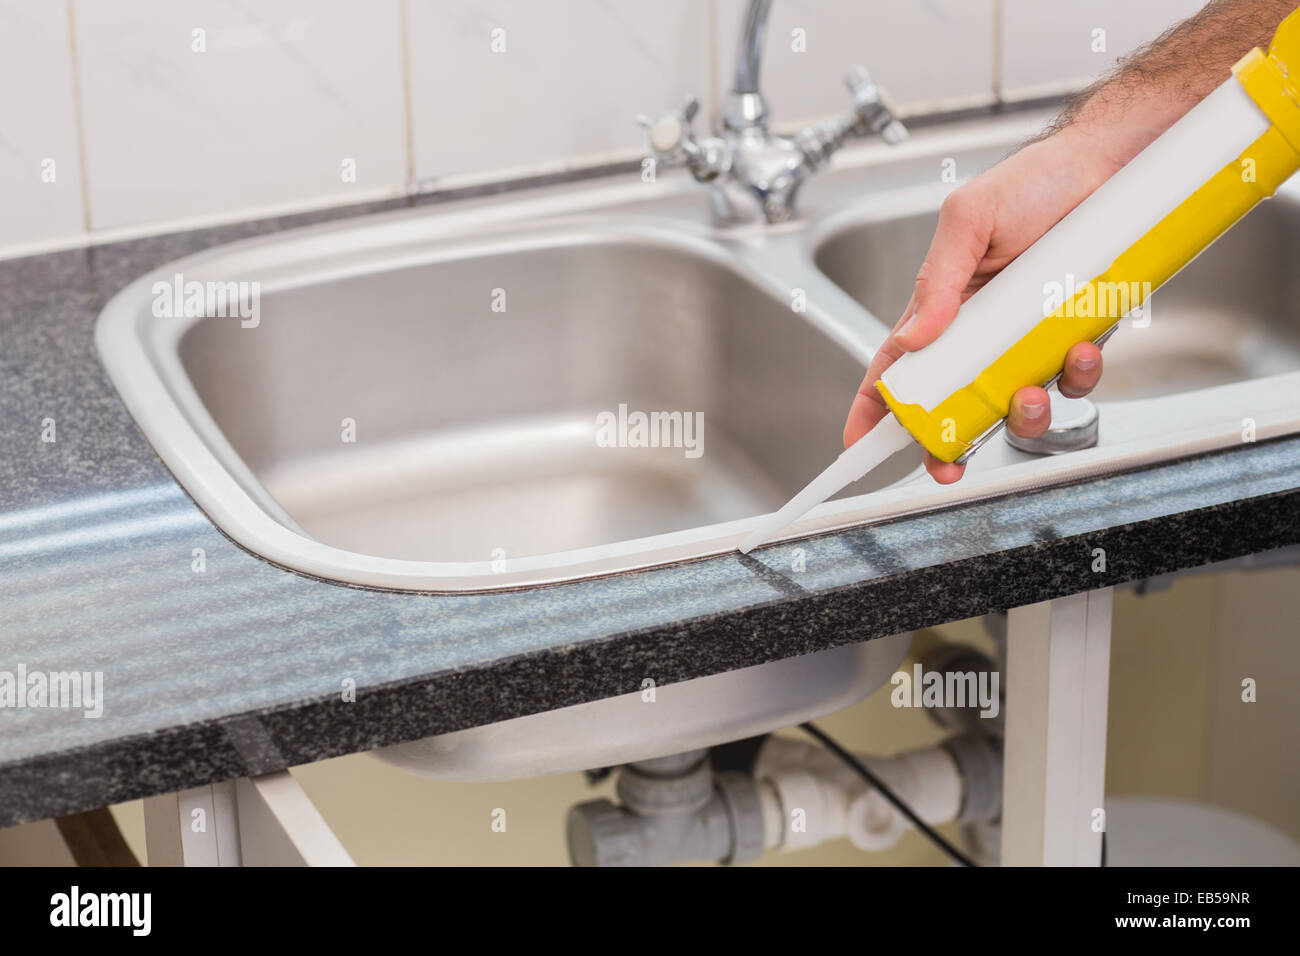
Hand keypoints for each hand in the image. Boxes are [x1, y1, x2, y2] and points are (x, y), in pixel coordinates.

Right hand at [843, 128, 1120, 482]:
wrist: (1110, 164)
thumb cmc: (1034, 182)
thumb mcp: (969, 219)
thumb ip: (938, 279)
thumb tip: (912, 338)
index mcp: (943, 308)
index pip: (897, 366)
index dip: (873, 408)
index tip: (858, 444)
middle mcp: (984, 332)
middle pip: (954, 405)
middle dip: (948, 443)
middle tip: (949, 462)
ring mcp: (1029, 339)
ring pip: (1016, 402)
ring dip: (1022, 414)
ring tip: (1030, 391)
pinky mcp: (1075, 336)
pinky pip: (1073, 377)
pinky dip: (1077, 374)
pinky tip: (1080, 347)